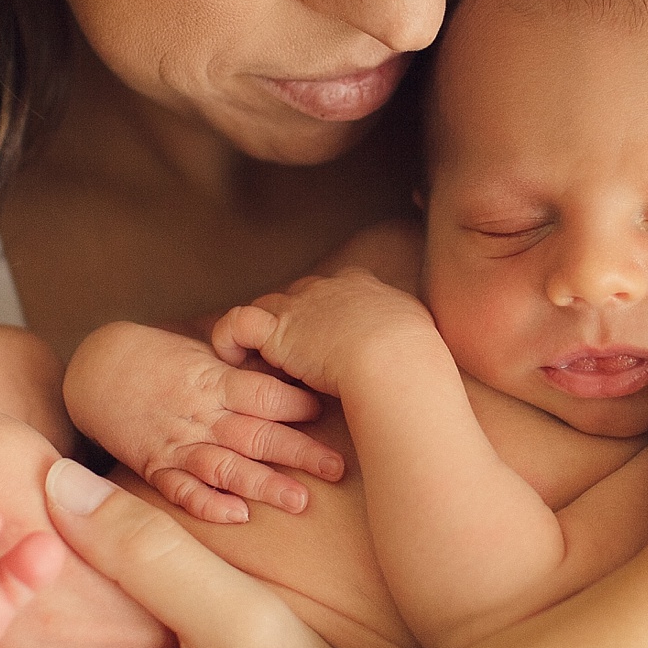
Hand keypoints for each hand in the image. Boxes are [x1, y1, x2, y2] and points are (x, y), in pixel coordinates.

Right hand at [64, 320, 344, 523]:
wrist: (97, 369)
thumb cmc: (161, 357)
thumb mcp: (204, 353)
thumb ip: (244, 370)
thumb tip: (298, 371)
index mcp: (215, 378)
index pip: (263, 391)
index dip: (296, 401)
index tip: (331, 409)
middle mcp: (200, 412)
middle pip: (254, 432)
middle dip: (297, 451)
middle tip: (337, 467)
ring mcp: (176, 443)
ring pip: (225, 466)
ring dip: (262, 484)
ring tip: (299, 501)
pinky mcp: (154, 468)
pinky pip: (181, 491)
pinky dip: (207, 504)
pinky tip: (236, 517)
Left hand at [210, 266, 434, 397]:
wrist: (394, 359)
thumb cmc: (413, 354)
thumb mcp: (417, 329)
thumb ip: (404, 327)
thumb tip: (412, 338)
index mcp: (363, 286)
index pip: (337, 290)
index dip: (328, 314)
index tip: (328, 340)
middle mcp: (328, 287)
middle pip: (300, 297)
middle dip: (295, 322)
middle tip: (295, 357)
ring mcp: (300, 306)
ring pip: (269, 306)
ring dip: (263, 331)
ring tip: (258, 360)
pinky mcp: (278, 330)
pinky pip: (238, 322)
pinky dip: (230, 337)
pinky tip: (231, 358)